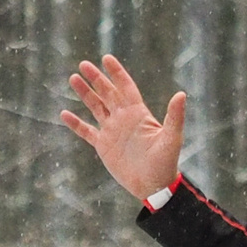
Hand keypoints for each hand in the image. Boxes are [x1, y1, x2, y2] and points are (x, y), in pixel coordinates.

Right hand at [59, 56, 186, 200]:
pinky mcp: (104, 146)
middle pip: (107, 93)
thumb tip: (181, 94)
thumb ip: (174, 116)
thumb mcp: (171, 138)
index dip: (117, 73)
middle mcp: (124, 119)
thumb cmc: (166, 163)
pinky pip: (87, 131)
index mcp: (138, 114)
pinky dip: (76, 124)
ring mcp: (112, 131)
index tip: (106, 58)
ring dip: (85, 94)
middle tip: (83, 64)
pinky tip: (64, 114)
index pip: (125, 87)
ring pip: (96, 107)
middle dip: (96, 79)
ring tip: (73, 79)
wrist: (154, 187)